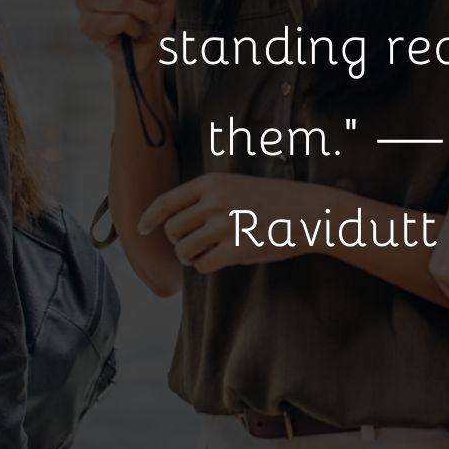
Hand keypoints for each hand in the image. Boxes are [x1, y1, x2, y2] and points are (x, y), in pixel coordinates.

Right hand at [77, 0, 175, 71]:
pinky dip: (136, 26)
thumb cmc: (153, 9)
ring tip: (146, 17)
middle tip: (153, 1)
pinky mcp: (88, 24)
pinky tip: (134, 29)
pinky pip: (119, 21)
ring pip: (120, 1)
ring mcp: (85, 2)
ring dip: (145, 12)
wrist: (150, 44)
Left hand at [138, 173, 321, 272]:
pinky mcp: (236, 249)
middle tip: (192, 244)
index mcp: (212, 184)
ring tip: (205, 253)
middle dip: (177, 241)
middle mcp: (214, 202)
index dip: (149, 218)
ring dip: (190, 256)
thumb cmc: (273, 199)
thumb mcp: (237, 186)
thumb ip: (207, 200)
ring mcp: (225, 226)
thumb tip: (175, 224)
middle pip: (173, 230)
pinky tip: (220, 259)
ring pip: (184, 250)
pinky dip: (206, 265)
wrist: (307, 212)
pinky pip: (204, 264)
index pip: (167, 202)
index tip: (141, 229)